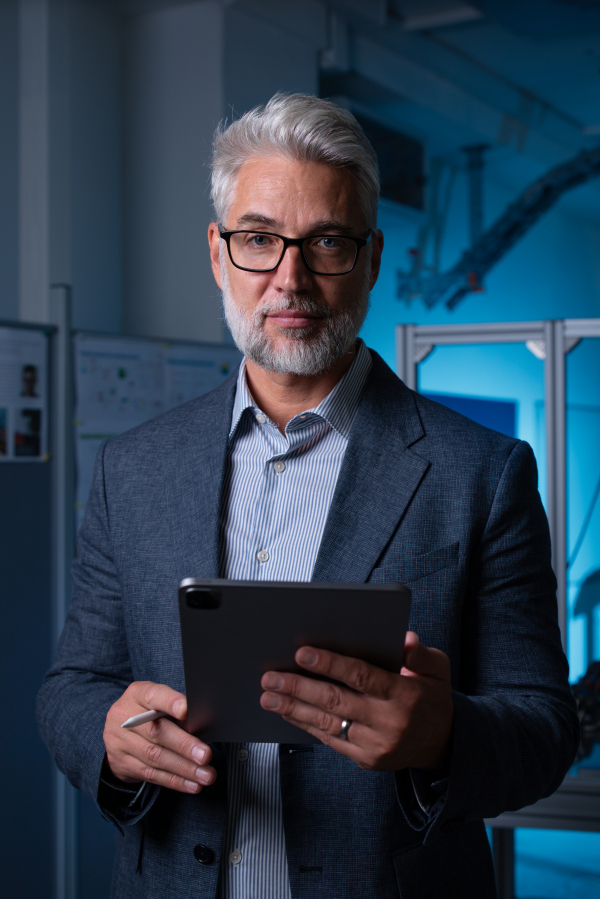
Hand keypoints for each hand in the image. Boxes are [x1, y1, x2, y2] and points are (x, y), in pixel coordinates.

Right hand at [103, 681, 215, 793]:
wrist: (117, 732)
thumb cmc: (148, 714)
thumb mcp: (160, 705)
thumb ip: (178, 714)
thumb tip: (202, 727)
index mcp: (137, 694)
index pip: (154, 696)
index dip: (170, 702)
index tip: (186, 710)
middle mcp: (124, 716)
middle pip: (156, 731)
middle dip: (184, 745)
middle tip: (205, 755)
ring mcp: (120, 742)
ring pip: (155, 757)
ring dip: (184, 768)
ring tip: (205, 775)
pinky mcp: (121, 764)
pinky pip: (151, 774)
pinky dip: (175, 781)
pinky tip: (192, 784)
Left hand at [260, 632, 453, 771]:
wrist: (442, 743)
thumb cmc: (432, 696)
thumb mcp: (437, 669)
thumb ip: (420, 654)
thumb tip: (404, 640)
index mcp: (404, 694)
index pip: (361, 676)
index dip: (330, 664)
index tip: (302, 653)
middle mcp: (388, 722)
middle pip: (336, 701)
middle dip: (300, 687)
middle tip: (271, 676)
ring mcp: (375, 745)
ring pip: (328, 723)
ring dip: (293, 708)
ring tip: (268, 695)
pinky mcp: (366, 759)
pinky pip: (330, 740)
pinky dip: (306, 724)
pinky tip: (287, 711)